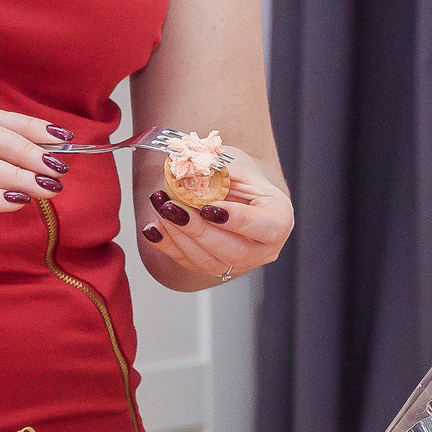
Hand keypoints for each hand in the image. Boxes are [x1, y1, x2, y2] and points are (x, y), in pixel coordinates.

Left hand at [139, 143, 291, 286]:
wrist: (233, 191)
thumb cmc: (239, 176)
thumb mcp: (234, 163)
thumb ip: (216, 169)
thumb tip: (187, 171)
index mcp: (279, 219)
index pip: (266, 227)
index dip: (237, 220)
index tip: (207, 208)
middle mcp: (263, 248)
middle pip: (234, 251)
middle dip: (198, 230)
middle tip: (171, 207)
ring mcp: (240, 264)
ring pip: (208, 262)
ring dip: (178, 236)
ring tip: (159, 206)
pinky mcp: (214, 267)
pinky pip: (189, 263)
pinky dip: (167, 245)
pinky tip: (152, 228)